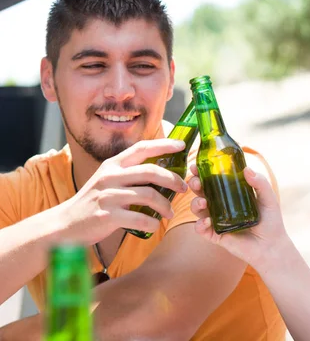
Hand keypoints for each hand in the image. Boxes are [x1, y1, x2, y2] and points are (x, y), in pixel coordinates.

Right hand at [60, 139, 187, 244]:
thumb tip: (162, 172)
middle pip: (150, 172)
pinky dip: (152, 223)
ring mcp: (108, 196)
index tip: (182, 146)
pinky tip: (155, 225)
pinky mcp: (107, 216)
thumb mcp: (107, 180)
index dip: (163, 145)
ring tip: (170, 213)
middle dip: (172, 179)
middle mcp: (110, 177)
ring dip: (165, 205)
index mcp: (112, 165)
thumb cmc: (93, 202)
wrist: (63, 225)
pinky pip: (140, 219)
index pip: (141, 148)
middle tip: (184, 188)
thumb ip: (129, 174)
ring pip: (148, 196)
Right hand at [188, 165, 287, 266]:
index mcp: (231, 193)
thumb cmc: (271, 221)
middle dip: (195, 184)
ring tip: (203, 202)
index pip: (214, 180)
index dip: (203, 172)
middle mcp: (221, 205)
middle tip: (196, 182)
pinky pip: (201, 229)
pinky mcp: (215, 235)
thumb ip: (260, 183)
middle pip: (201, 192)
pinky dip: (200, 224)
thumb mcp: (268, 199)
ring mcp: (217, 220)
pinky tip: (207, 221)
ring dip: (195, 203)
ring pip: (197, 209)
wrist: (271, 246)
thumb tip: (246, 169)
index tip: (196, 165)